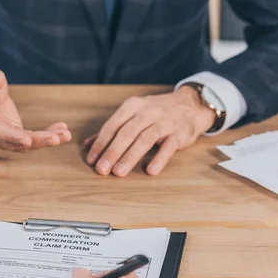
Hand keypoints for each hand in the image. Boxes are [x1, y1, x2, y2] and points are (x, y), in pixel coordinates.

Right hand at [0, 65, 71, 150]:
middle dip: (37, 141)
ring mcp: (5, 137)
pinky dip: (48, 136)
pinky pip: (33, 140)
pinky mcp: (16, 136)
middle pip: (15, 142)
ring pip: (26, 144)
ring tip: (66, 134)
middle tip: (57, 138)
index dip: (12, 136)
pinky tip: (63, 129)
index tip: (27, 140)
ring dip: (47, 141)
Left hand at [85, 86, 215, 176]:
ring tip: (118, 173)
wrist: (191, 105)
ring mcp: (165, 121)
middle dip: (112, 152)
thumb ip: (111, 129)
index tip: (92, 160)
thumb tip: (87, 145)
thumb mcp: (133, 114)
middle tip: (102, 170)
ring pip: (145, 139)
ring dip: (130, 157)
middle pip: (126, 132)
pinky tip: (150, 171)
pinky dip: (159, 158)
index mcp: (132, 106)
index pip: (112, 125)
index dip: (100, 143)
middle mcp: (148, 111)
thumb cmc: (156, 113)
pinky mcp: (180, 133)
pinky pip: (168, 146)